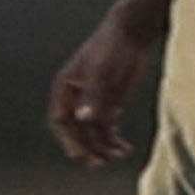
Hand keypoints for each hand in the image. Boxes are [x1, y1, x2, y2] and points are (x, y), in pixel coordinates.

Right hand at [46, 0, 172, 167]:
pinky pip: (108, 130)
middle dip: (88, 146)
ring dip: (103, 147)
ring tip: (119, 155)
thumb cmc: (112, 47)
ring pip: (93, 133)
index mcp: (65, 88)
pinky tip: (125, 150)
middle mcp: (76, 99)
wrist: (133, 33)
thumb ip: (95, 96)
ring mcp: (93, 103)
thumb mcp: (103, 71)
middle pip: (77, 131)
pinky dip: (114, 141)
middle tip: (100, 161)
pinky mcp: (110, 105)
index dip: (68, 137)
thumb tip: (84, 119)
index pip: (61, 120)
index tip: (78, 152)